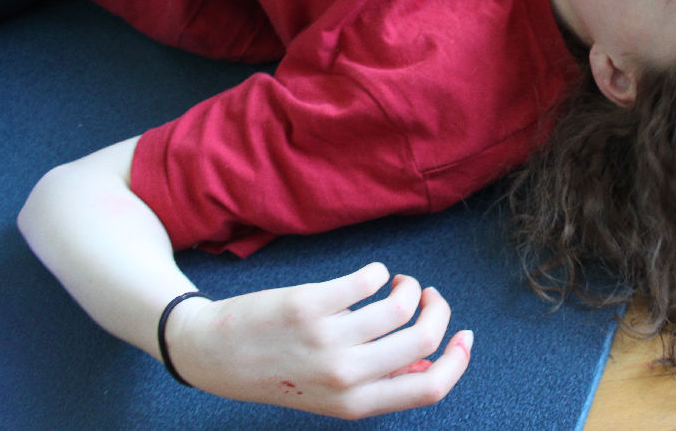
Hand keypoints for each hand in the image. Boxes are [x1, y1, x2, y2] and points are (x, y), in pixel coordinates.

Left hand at [167, 262, 472, 418]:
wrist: (212, 354)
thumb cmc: (276, 373)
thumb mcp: (329, 396)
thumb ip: (379, 384)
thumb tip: (428, 364)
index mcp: (355, 404)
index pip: (430, 388)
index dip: (458, 360)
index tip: (463, 336)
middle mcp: (345, 375)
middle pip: (424, 339)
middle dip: (438, 310)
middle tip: (426, 296)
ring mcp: (327, 339)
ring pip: (400, 305)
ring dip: (409, 286)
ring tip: (396, 282)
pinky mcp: (311, 304)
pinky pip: (369, 279)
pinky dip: (378, 272)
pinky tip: (369, 275)